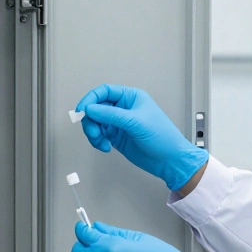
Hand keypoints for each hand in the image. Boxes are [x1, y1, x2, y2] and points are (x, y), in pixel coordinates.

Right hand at [75, 84, 208, 190]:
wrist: (169, 160)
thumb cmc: (161, 136)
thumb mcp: (136, 122)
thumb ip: (111, 115)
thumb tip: (89, 109)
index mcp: (130, 97)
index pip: (104, 91)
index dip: (91, 99)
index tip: (82, 110)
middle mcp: (123, 108)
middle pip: (96, 107)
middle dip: (91, 120)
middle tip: (93, 133)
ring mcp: (118, 123)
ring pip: (95, 122)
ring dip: (93, 132)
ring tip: (101, 143)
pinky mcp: (116, 137)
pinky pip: (99, 135)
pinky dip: (97, 141)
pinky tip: (105, 147)